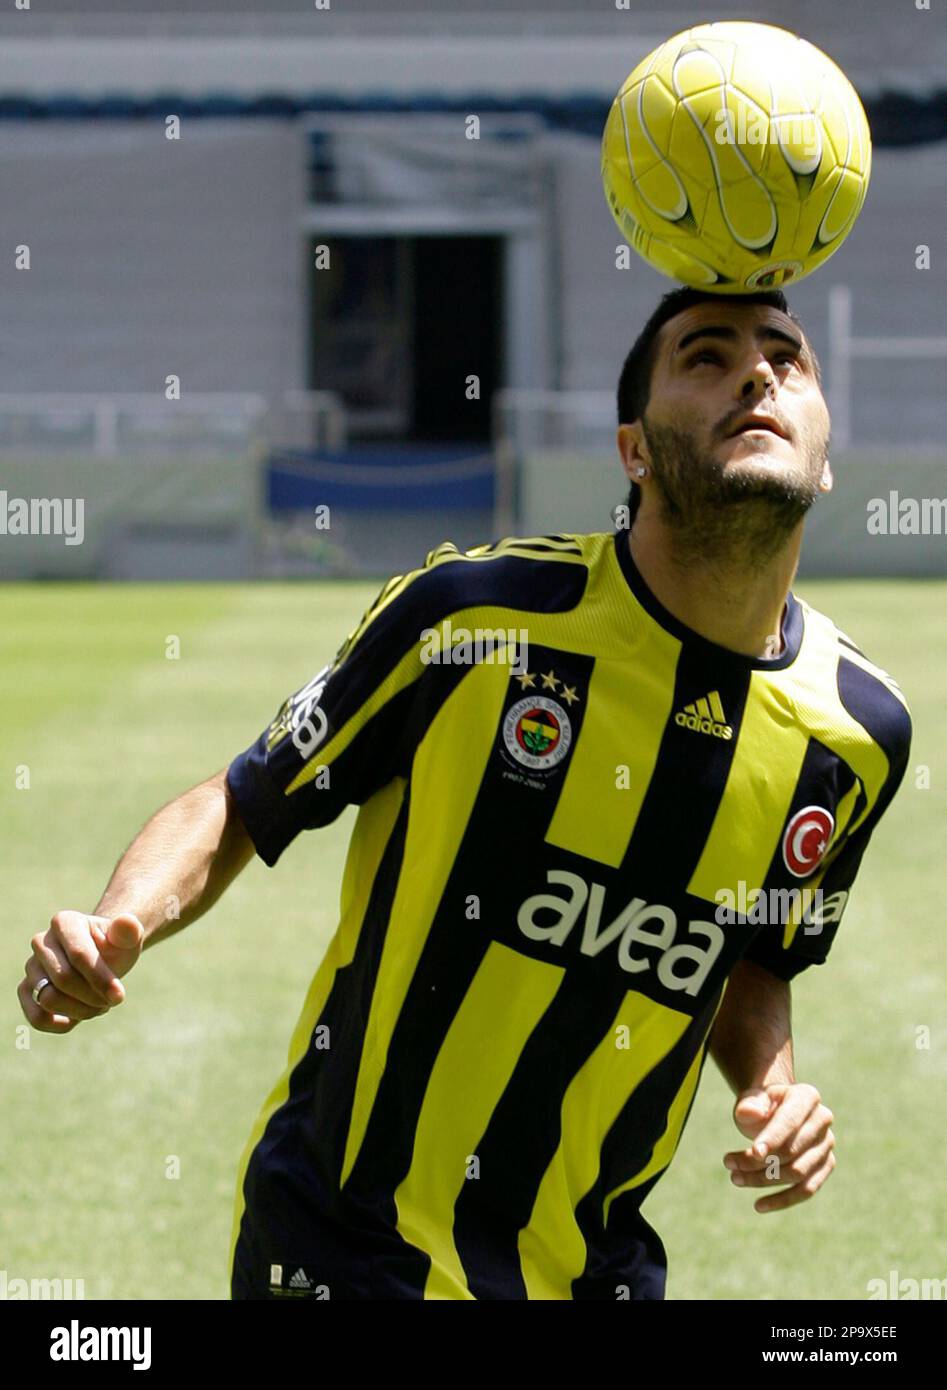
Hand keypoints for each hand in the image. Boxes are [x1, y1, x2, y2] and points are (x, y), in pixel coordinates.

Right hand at [17, 910, 143, 1033]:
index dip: (100, 979)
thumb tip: (127, 923)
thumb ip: (128, 931)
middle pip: (63, 979)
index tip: (119, 996)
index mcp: (64, 922)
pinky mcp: (26, 990)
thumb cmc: (115, 947)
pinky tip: (77, 1019)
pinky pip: (35, 1016)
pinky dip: (59, 1024)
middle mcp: (41, 941)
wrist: (104, 958)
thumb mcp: (128, 939)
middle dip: (92, 996)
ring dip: (81, 1010)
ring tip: (99, 1005)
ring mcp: (31, 966)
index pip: (78, 955)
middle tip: (113, 999)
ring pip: (48, 999)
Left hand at [723, 1082, 835, 1212]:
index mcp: (807, 1096)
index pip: (790, 1121)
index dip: (773, 1138)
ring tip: (735, 1178)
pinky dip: (782, 1200)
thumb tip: (750, 1114)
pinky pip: (807, 1190)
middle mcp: (823, 1120)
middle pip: (792, 1150)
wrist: (775, 1110)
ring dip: (763, 1180)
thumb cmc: (762, 1104)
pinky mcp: (825, 1166)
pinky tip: (759, 1205)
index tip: (753, 1152)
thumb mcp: (752, 1097)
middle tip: (728, 1163)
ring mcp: (826, 1145)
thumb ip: (749, 1104)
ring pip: (797, 1173)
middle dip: (758, 1162)